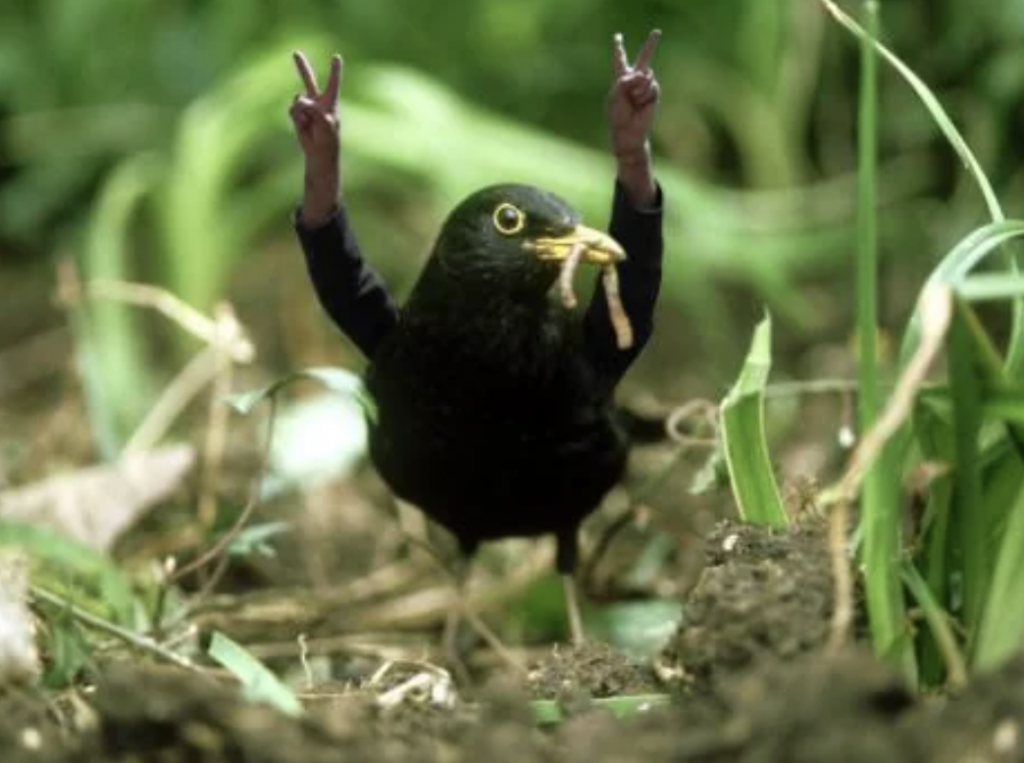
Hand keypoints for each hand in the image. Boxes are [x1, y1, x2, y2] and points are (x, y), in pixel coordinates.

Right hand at [290, 51, 341, 168]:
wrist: (318, 152)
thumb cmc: (327, 137)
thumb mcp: (324, 122)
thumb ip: (313, 108)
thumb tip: (298, 99)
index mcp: (330, 101)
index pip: (333, 82)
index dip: (334, 70)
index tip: (336, 57)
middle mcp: (318, 101)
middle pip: (309, 80)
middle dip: (301, 67)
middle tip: (295, 52)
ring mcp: (306, 107)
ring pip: (298, 99)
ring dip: (302, 111)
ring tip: (309, 123)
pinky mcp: (297, 114)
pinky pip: (292, 109)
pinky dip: (297, 118)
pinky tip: (303, 126)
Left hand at [608, 30, 660, 160]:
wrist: (628, 130)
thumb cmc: (618, 114)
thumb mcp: (616, 95)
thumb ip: (626, 80)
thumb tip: (645, 74)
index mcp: (620, 78)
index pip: (620, 60)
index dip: (619, 49)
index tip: (617, 37)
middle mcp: (634, 79)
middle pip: (644, 58)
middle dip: (651, 44)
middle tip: (657, 31)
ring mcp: (645, 86)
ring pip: (646, 76)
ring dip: (638, 89)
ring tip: (634, 101)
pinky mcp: (653, 93)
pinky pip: (651, 86)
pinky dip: (644, 95)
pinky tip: (640, 104)